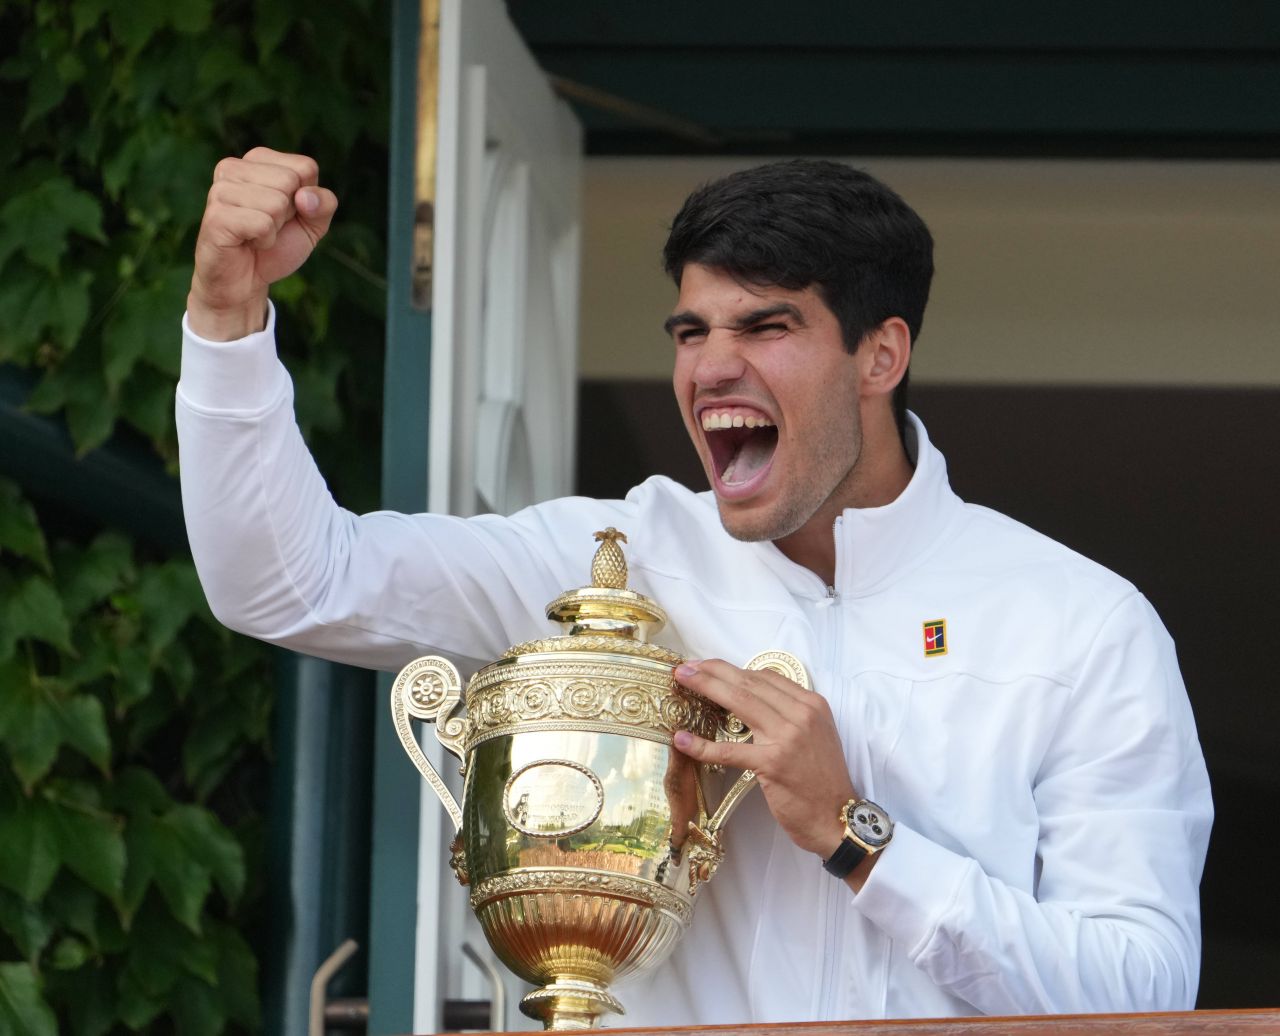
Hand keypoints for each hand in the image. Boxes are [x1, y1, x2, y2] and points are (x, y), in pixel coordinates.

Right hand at [188, 147, 338, 339]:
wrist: (245, 282)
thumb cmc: (276, 246)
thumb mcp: (312, 224)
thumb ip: (324, 204)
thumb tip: (306, 197)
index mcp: (257, 159)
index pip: (305, 167)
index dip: (306, 200)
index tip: (285, 214)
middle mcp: (234, 167)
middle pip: (290, 181)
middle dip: (288, 214)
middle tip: (268, 226)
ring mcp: (221, 189)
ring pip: (276, 202)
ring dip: (274, 229)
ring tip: (255, 234)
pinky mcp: (216, 215)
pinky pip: (263, 224)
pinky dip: (264, 241)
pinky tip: (247, 243)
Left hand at [673, 658, 854, 859]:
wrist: (838, 818)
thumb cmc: (822, 780)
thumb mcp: (815, 735)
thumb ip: (789, 714)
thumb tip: (752, 698)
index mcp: (812, 704)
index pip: (765, 677)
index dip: (733, 669)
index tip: (709, 667)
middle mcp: (801, 714)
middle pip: (749, 683)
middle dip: (713, 671)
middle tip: (686, 667)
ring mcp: (787, 737)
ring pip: (739, 702)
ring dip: (706, 688)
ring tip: (682, 681)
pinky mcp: (773, 763)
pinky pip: (729, 750)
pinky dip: (702, 745)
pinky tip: (682, 739)